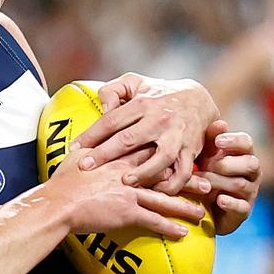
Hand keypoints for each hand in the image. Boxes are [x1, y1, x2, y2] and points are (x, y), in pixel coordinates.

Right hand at [47, 148, 204, 239]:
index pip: (151, 152)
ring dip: (185, 206)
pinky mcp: (127, 211)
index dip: (170, 154)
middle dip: (187, 178)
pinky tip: (183, 234)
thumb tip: (91, 141)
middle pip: (166, 173)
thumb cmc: (64, 180)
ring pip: (165, 198)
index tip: (187, 155)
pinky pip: (154, 220)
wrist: (57, 202)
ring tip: (202, 212)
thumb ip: (92, 146)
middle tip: (208, 182)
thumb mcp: (79, 155)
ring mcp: (130, 192)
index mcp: (120, 156)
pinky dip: (170, 228)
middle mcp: (130, 172)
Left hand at [71, 74, 219, 193]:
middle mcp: (159, 119)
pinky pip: (182, 172)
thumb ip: (113, 91)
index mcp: (143, 104)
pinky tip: (155, 191)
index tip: (74, 149)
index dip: (91, 135)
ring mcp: (177, 136)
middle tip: (85, 167)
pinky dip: (170, 184)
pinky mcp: (191, 150)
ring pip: (160, 158)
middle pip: (128, 139)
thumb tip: (102, 107)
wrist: (198, 99)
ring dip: (142, 172)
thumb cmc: (158, 93)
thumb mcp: (135, 82)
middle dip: (105, 154)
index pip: (111, 120)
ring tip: (124, 182)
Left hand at [183, 120, 259, 234]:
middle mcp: (251, 173)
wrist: (204, 206)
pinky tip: (219, 200)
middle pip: (251, 163)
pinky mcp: (243, 212)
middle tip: (208, 164)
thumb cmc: (207, 172)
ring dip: (220, 182)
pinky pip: (242, 207)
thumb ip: (212, 139)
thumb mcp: (207, 155)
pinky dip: (230, 203)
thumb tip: (219, 122)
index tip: (218, 142)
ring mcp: (250, 193)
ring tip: (202, 181)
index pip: (247, 143)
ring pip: (241, 185)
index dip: (234, 141)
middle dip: (228, 163)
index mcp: (244, 155)